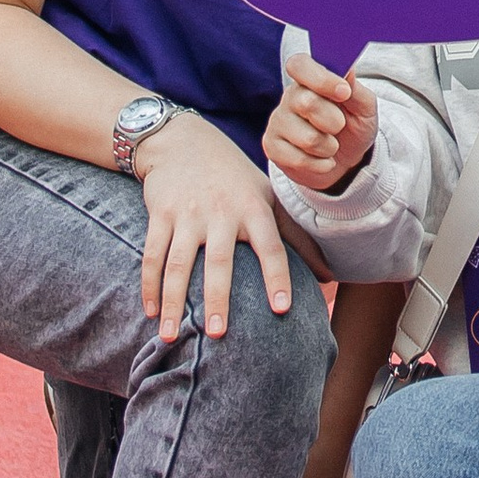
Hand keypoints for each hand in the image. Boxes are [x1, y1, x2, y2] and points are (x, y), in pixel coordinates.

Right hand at [128, 111, 310, 341]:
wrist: (183, 141)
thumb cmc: (235, 178)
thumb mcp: (268, 197)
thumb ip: (297, 237)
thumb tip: (329, 277)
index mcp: (254, 208)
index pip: (271, 246)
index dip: (278, 276)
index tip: (282, 308)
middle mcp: (221, 211)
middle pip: (220, 261)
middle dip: (217, 298)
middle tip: (217, 334)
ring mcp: (188, 214)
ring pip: (179, 264)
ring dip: (173, 301)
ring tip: (169, 336)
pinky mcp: (161, 214)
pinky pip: (153, 255)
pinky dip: (149, 286)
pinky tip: (151, 312)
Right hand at [264, 51, 376, 191]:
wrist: (346, 161)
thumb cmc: (353, 126)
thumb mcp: (364, 108)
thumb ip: (356, 89)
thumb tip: (347, 70)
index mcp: (309, 79)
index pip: (299, 65)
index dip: (321, 78)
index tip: (343, 92)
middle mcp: (289, 97)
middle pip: (307, 103)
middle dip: (334, 121)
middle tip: (340, 125)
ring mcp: (278, 122)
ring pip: (308, 138)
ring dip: (329, 146)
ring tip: (330, 144)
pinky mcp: (272, 147)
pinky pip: (299, 160)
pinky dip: (321, 164)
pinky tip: (322, 159)